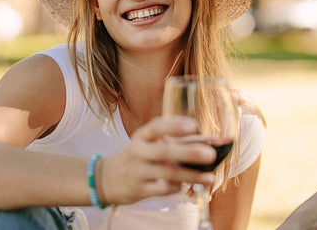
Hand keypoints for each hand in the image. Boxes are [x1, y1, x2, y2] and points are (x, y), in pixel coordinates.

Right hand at [97, 116, 215, 205]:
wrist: (106, 179)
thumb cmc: (137, 157)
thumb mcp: (146, 144)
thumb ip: (172, 141)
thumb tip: (207, 141)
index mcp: (141, 136)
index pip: (157, 126)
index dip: (175, 125)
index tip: (194, 126)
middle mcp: (138, 151)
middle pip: (164, 151)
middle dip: (189, 153)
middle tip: (211, 155)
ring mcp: (137, 171)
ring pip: (167, 173)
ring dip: (191, 175)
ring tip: (210, 177)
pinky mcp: (138, 189)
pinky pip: (162, 189)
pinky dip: (177, 187)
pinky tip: (186, 185)